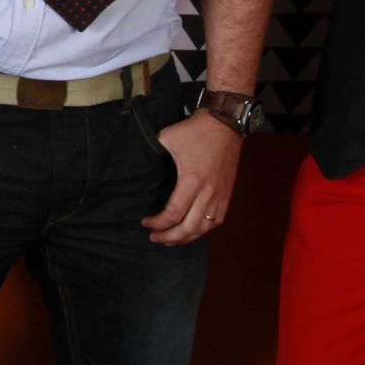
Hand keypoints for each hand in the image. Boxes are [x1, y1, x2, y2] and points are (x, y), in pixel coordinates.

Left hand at [140, 111, 242, 245]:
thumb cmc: (195, 131)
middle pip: (188, 228)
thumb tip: (138, 164)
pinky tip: (192, 231)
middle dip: (169, 237)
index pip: (173, 214)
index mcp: (192, 180)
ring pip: (203, 228)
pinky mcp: (227, 194)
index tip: (146, 222)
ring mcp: (220, 195)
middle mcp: (208, 192)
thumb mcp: (167, 138)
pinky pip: (216, 221)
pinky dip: (203, 230)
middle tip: (155, 238)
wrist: (224, 124)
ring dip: (186, 238)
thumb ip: (152, 153)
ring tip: (171, 239)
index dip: (158, 223)